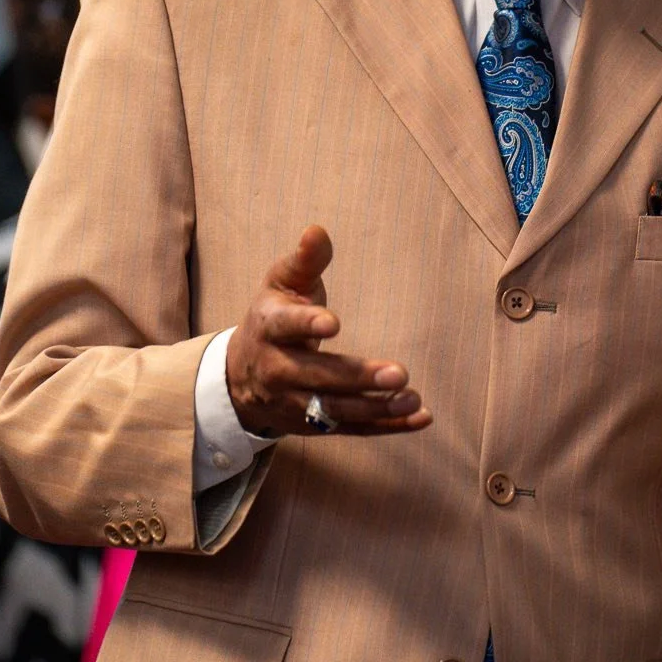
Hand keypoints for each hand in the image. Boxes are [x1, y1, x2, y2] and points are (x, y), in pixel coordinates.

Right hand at [225, 226, 431, 438]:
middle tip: (398, 373)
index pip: (285, 327)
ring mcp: (294, 403)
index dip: (307, 325)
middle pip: (317, 377)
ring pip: (335, 410)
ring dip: (376, 407)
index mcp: (268, 327)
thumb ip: (304, 260)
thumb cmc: (273, 317)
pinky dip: (386, 427)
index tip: (333, 324)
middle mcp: (277, 370)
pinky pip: (352, 430)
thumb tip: (317, 230)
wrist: (240, 375)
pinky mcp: (313, 425)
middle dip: (357, 377)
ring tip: (412, 398)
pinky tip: (420, 417)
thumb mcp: (281, 284)